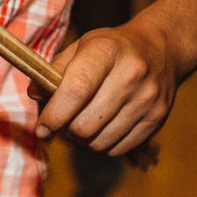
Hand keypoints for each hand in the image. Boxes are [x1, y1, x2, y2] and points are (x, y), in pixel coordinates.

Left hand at [35, 22, 181, 156]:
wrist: (162, 49)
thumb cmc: (112, 50)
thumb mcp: (82, 47)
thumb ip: (54, 70)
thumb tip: (35, 94)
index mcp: (107, 51)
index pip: (75, 91)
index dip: (53, 115)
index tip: (42, 128)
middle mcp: (131, 74)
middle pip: (85, 124)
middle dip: (67, 131)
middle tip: (65, 123)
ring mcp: (147, 98)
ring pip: (99, 142)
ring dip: (83, 141)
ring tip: (83, 124)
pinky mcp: (157, 118)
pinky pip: (117, 149)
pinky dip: (102, 146)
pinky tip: (102, 129)